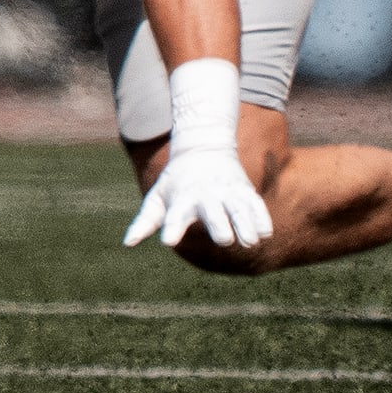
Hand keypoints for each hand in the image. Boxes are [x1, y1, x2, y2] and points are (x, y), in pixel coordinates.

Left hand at [125, 145, 272, 249]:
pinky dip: (260, 217)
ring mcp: (227, 192)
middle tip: (224, 239)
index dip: (172, 229)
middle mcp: (206, 196)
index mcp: (182, 200)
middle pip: (213, 212)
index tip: (168, 241)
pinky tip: (264, 234)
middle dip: (219, 224)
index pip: (175, 216)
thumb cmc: (176, 182)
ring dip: (245, 224)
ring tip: (250, 242)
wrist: (202, 149)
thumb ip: (144, 222)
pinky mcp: (244, 191)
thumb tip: (127, 244)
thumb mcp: (157, 198)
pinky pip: (255, 204)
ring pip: (238, 209)